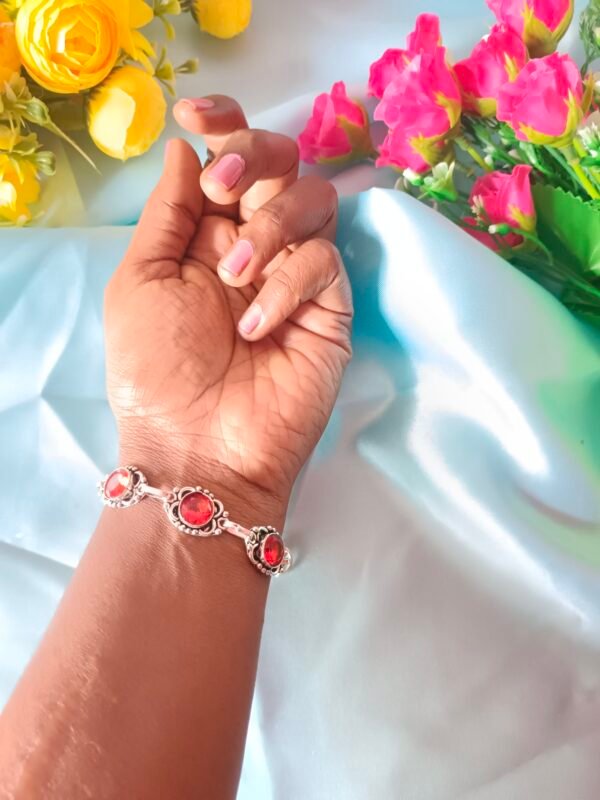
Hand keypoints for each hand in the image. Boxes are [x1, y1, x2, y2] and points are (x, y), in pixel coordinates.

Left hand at [104, 96, 352, 522]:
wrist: (199, 450)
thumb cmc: (158, 372)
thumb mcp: (142, 282)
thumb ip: (169, 213)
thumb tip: (188, 148)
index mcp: (206, 236)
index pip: (228, 160)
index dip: (223, 124)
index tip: (199, 113)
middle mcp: (255, 245)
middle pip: (280, 162)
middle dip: (254, 157)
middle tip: (226, 189)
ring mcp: (297, 275)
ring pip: (313, 200)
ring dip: (271, 225)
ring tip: (235, 278)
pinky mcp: (330, 308)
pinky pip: (324, 263)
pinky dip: (288, 285)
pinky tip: (258, 327)